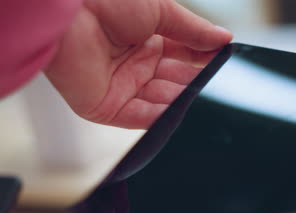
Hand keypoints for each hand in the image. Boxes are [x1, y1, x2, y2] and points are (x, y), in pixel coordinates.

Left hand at [46, 0, 231, 128]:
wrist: (69, 8)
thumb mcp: (162, 11)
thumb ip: (194, 31)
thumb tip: (225, 39)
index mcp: (148, 39)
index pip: (184, 56)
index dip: (205, 60)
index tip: (226, 63)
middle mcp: (136, 64)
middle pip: (175, 81)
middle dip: (197, 82)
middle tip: (220, 85)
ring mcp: (122, 86)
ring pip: (162, 101)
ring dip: (183, 101)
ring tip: (207, 100)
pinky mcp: (107, 107)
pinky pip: (140, 117)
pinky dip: (162, 118)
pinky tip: (183, 114)